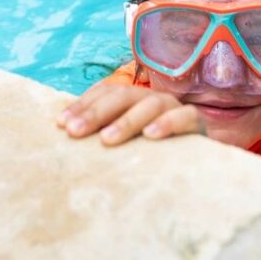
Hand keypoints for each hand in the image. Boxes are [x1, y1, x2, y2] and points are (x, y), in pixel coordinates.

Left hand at [56, 80, 204, 145]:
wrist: (200, 167)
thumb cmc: (154, 156)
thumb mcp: (127, 146)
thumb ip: (105, 136)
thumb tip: (66, 137)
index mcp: (133, 100)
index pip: (105, 92)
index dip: (82, 104)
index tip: (60, 124)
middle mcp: (152, 99)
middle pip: (122, 96)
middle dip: (95, 112)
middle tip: (74, 131)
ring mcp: (175, 108)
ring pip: (150, 104)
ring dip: (126, 121)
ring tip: (106, 139)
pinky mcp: (197, 123)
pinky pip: (185, 117)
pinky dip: (167, 123)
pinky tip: (151, 135)